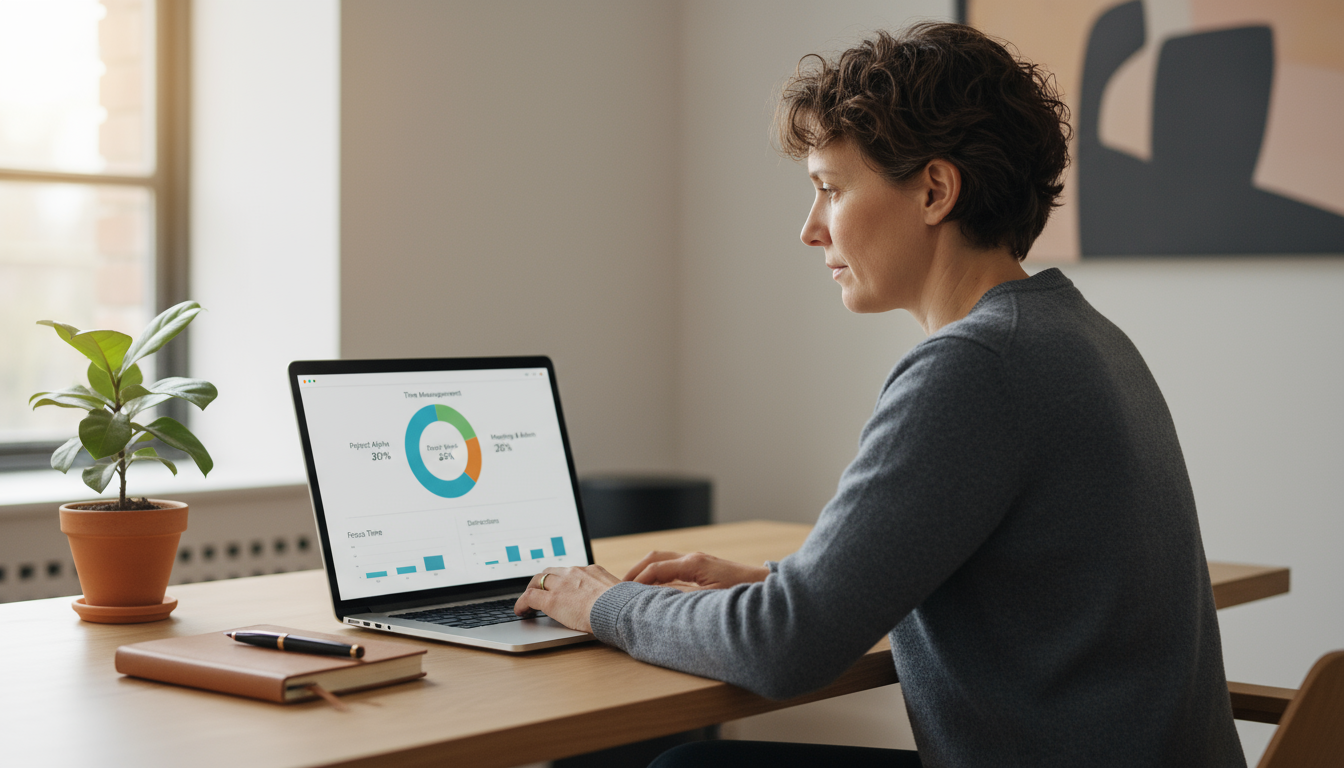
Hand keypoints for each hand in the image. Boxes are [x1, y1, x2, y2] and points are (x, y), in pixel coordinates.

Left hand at [513, 565, 620, 632]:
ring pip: (537, 580)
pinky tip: (521, 611)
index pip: (570, 571)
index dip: (561, 578)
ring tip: (527, 601)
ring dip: (531, 589)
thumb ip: (611, 595)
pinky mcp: (552, 599)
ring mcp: (562, 584)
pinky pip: (530, 597)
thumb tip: (616, 603)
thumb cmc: (624, 606)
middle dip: (542, 580)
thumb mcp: (619, 594)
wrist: (618, 610)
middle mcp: (574, 573)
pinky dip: (522, 603)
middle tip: (537, 589)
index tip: (559, 585)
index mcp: (592, 571)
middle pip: (551, 571)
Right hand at [624, 551, 768, 590]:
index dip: (637, 581)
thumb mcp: (710, 600)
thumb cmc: (742, 594)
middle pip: (655, 557)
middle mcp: (694, 558)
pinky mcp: (703, 567)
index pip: (655, 569)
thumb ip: (682, 598)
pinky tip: (654, 588)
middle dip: (635, 571)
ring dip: (645, 571)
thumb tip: (658, 600)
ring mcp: (698, 561)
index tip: (622, 594)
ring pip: (663, 559)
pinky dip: (658, 574)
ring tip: (631, 587)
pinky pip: (673, 566)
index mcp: (693, 564)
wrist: (766, 587)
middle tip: (618, 587)